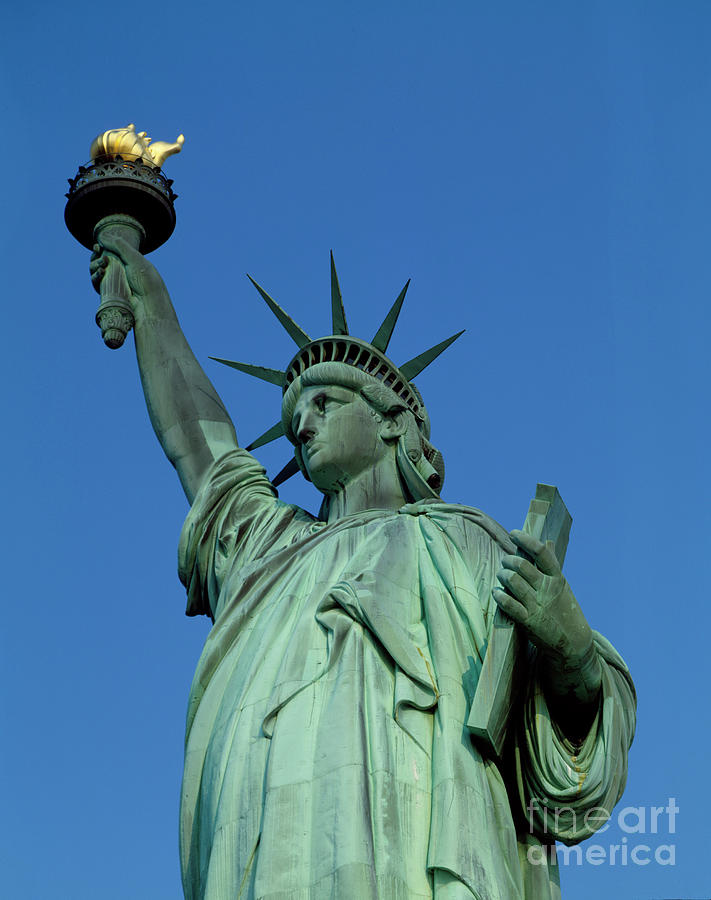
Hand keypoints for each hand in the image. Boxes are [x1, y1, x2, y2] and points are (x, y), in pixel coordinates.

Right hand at [89, 232, 169, 318]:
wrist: (148, 303)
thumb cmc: (145, 280)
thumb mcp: (134, 258)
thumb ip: (119, 245)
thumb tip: (101, 236)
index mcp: (127, 262)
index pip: (109, 253)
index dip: (101, 249)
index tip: (97, 246)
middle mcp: (119, 272)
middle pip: (99, 261)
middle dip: (95, 257)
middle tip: (99, 254)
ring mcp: (113, 283)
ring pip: (95, 271)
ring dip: (94, 265)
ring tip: (102, 265)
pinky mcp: (108, 294)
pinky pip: (96, 283)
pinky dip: (95, 277)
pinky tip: (100, 273)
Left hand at [494, 529, 601, 720]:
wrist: (574, 645)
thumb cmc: (565, 611)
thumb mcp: (563, 586)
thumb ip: (552, 565)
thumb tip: (548, 542)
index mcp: (557, 578)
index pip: (541, 553)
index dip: (526, 540)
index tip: (514, 533)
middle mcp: (547, 589)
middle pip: (521, 566)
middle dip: (508, 560)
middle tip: (505, 562)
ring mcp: (537, 605)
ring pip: (512, 581)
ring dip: (502, 575)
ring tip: (502, 576)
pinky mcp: (528, 621)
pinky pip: (508, 604)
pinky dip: (499, 596)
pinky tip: (497, 593)